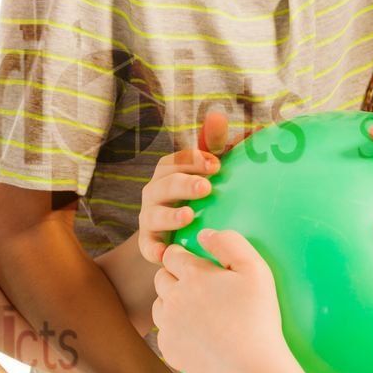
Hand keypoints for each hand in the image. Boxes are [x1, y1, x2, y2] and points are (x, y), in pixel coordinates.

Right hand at [138, 149, 219, 263]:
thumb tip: (225, 118)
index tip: (217, 164)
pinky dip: (153, 251)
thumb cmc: (202, 194)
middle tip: (206, 187)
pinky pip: (147, 248)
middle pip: (164, 185)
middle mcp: (155, 193)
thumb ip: (216, 145)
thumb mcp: (209, 168)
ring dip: (169, 215)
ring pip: (153, 215)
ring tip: (189, 216)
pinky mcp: (150, 244)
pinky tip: (165, 254)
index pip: (175, 161)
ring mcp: (150, 218)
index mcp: (169, 173)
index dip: (193, 160)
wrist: (186, 235)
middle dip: (183, 184)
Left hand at [153, 230, 288, 372]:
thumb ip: (229, 242)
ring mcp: (168, 325)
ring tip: (196, 311)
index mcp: (192, 275)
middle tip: (198, 287)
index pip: (173, 254)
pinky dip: (176, 330)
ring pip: (159, 304)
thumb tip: (204, 234)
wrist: (251, 366)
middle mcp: (173, 297)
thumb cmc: (257, 315)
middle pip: (161, 277)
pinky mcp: (169, 349)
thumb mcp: (255, 269)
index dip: (184, 256)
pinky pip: (164, 332)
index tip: (197, 264)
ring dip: (172, 302)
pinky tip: (198, 334)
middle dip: (174, 277)